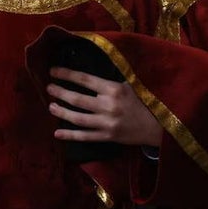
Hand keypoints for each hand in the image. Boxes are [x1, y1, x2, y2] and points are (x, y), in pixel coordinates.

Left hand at [47, 67, 162, 146]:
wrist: (159, 127)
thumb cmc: (143, 102)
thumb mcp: (129, 85)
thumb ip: (109, 81)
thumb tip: (86, 74)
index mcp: (113, 89)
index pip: (85, 79)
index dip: (67, 74)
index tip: (53, 71)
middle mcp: (109, 105)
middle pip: (78, 99)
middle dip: (60, 92)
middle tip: (49, 88)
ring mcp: (107, 123)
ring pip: (78, 118)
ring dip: (62, 112)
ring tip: (51, 106)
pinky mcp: (108, 137)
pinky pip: (85, 136)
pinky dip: (70, 135)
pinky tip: (57, 132)